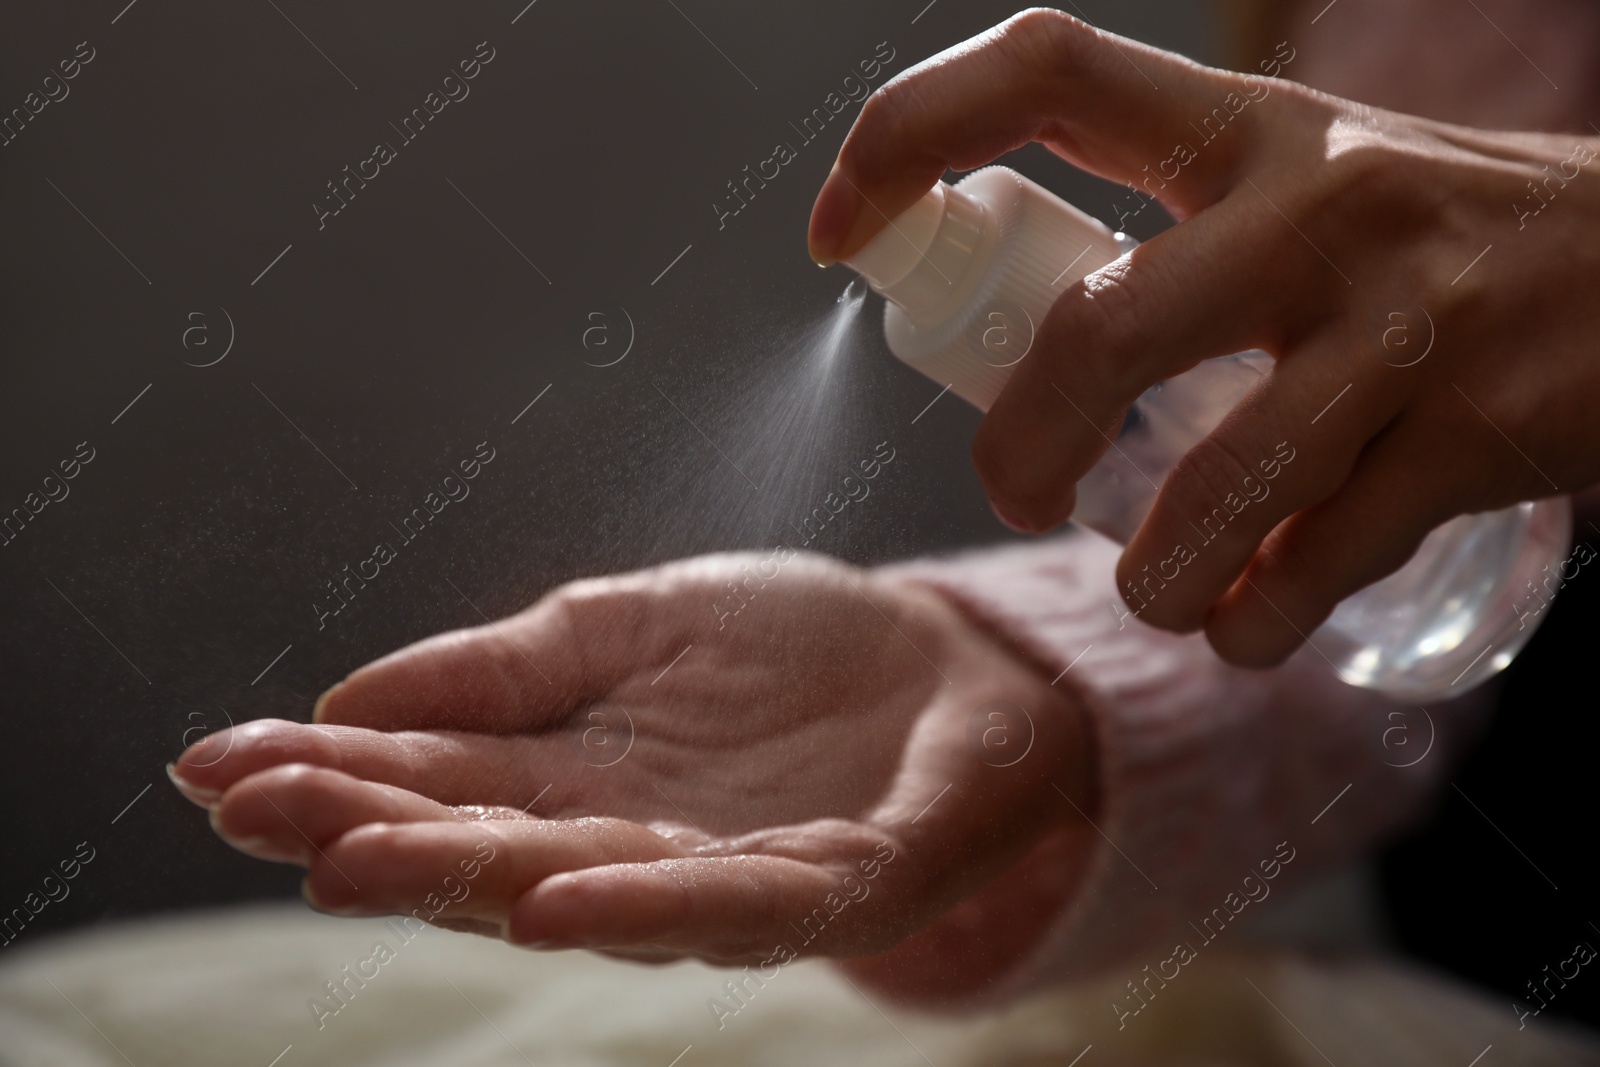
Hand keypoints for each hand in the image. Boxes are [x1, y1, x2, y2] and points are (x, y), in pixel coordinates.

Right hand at [169, 552, 1096, 967]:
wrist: (950, 662)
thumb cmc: (792, 645)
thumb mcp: (634, 621)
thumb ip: (511, 664)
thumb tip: (353, 694)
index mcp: (574, 775)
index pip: (433, 779)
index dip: (329, 773)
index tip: (215, 759)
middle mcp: (628, 842)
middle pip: (481, 846)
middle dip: (366, 831)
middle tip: (253, 813)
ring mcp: (724, 875)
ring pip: (581, 888)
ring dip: (469, 880)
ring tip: (355, 866)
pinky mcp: (831, 887)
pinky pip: (733, 906)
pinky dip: (641, 905)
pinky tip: (552, 900)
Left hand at [808, 8, 1597, 666]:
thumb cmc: (1441, 233)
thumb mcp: (1310, 185)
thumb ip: (1180, 247)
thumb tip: (1026, 364)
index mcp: (1250, 130)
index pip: (1048, 74)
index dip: (912, 135)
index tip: (837, 229)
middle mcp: (1321, 205)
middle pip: (1101, 334)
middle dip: (1023, 445)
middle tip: (1013, 494)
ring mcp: (1404, 322)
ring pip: (1215, 487)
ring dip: (1156, 578)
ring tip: (1157, 592)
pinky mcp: (1478, 434)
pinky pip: (1316, 563)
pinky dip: (1256, 620)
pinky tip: (1252, 618)